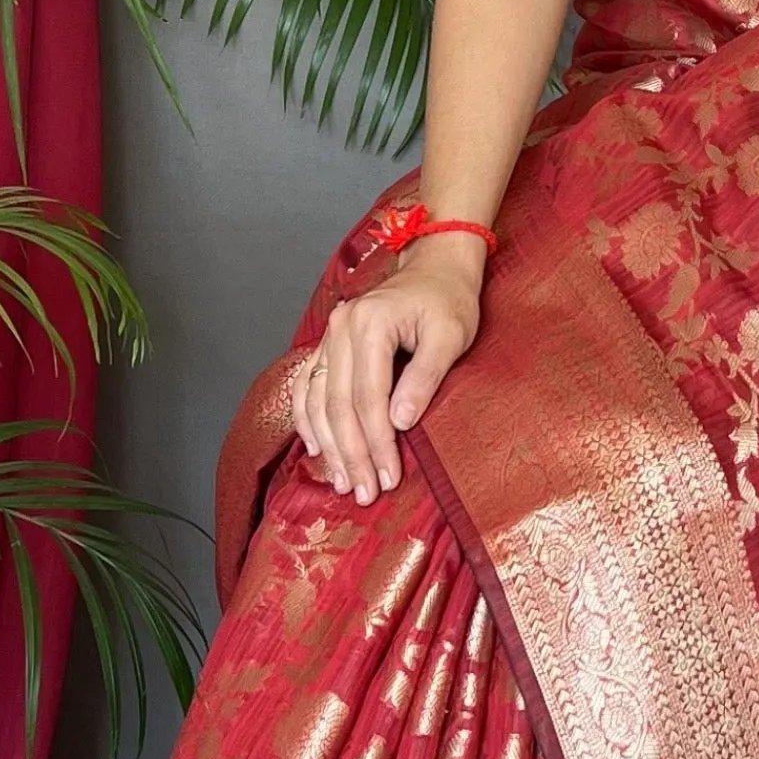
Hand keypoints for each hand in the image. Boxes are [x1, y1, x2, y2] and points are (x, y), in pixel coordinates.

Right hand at [287, 251, 482, 502]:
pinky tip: (317, 448)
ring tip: (343, 482)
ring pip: (318, 400)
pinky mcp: (329, 343)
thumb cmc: (449, 299)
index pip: (368, 398)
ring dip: (329, 445)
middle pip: (338, 404)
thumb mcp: (451, 335)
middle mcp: (342, 328)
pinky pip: (308, 386)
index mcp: (370, 324)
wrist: (436, 265)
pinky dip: (308, 419)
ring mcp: (330, 334)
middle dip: (351, 454)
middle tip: (364, 493)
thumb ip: (425, 378)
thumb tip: (399, 423)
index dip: (376, 444)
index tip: (388, 478)